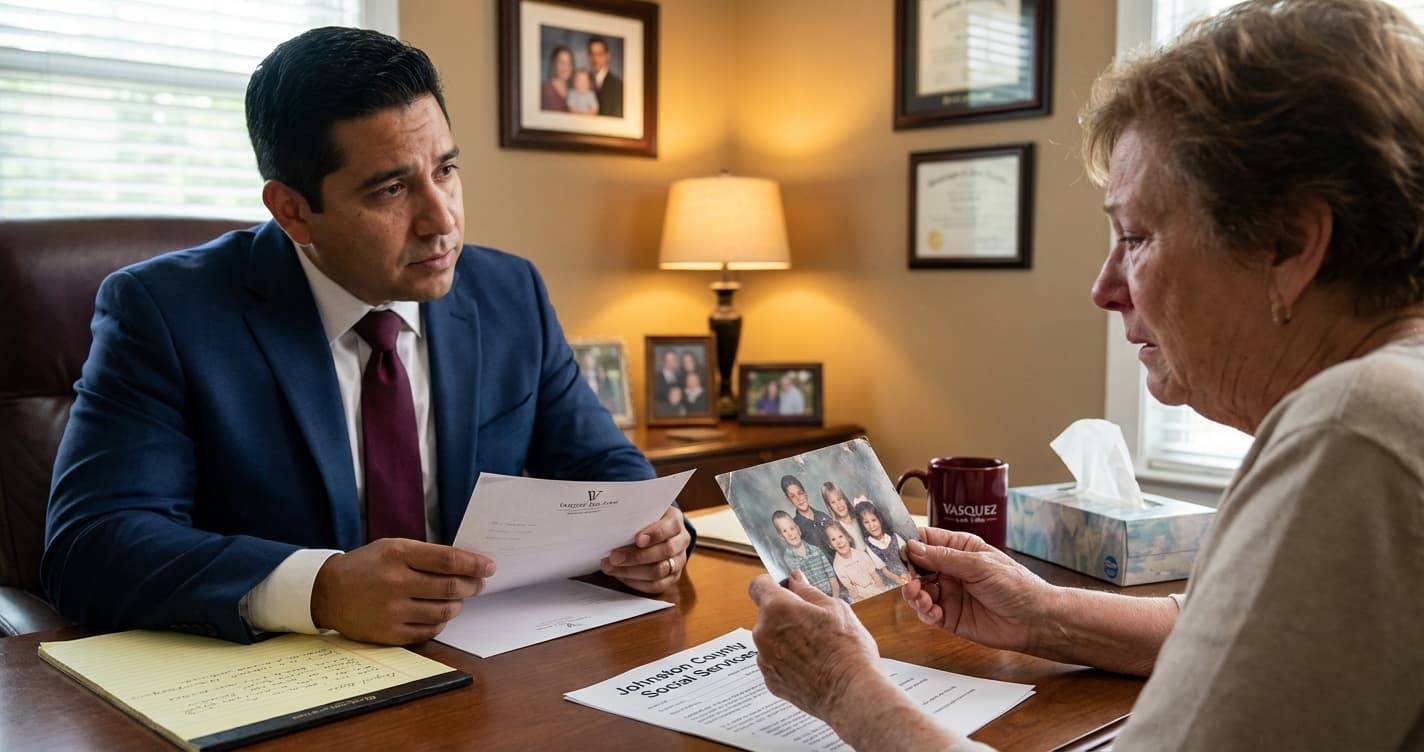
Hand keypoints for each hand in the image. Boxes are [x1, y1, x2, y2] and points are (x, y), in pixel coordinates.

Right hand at [311, 538, 493, 644]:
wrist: (328, 593)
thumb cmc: (367, 566)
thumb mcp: (392, 547)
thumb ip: (425, 554)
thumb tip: (464, 563)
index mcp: (398, 555)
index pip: (448, 560)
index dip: (474, 564)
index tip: (488, 566)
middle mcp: (396, 583)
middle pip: (450, 587)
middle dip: (472, 585)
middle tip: (479, 583)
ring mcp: (392, 611)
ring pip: (444, 611)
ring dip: (458, 604)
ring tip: (458, 598)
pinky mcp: (389, 633)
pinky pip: (429, 631)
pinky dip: (441, 622)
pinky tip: (439, 614)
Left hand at [600, 505, 690, 593]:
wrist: (657, 532)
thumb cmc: (646, 520)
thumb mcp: (643, 512)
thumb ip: (634, 516)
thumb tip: (613, 522)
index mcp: (675, 520)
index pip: (669, 527)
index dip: (654, 534)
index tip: (637, 539)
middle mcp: (681, 540)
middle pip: (664, 551)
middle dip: (636, 556)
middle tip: (614, 557)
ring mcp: (678, 561)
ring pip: (659, 571)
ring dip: (631, 571)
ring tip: (611, 567)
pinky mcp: (672, 577)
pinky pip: (656, 585)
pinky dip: (636, 583)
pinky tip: (621, 576)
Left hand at [747, 571, 881, 720]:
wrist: (851, 693)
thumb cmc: (847, 650)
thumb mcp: (835, 608)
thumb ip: (808, 591)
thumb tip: (795, 580)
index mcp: (777, 609)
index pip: (758, 585)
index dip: (772, 584)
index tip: (785, 588)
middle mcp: (763, 633)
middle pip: (767, 614)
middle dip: (785, 615)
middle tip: (814, 623)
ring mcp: (764, 659)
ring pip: (771, 639)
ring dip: (785, 639)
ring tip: (816, 649)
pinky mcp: (770, 681)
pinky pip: (775, 661)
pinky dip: (788, 661)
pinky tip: (812, 666)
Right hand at [901, 528, 1058, 653]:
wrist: (1035, 620)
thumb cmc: (1017, 586)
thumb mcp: (979, 565)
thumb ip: (944, 558)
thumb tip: (913, 547)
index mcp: (959, 549)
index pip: (926, 541)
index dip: (908, 543)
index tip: (894, 548)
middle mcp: (951, 570)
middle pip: (916, 568)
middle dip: (907, 573)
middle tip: (906, 579)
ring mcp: (949, 594)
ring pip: (917, 592)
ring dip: (913, 595)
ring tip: (920, 597)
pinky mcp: (949, 617)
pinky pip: (927, 613)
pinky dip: (924, 612)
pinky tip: (932, 612)